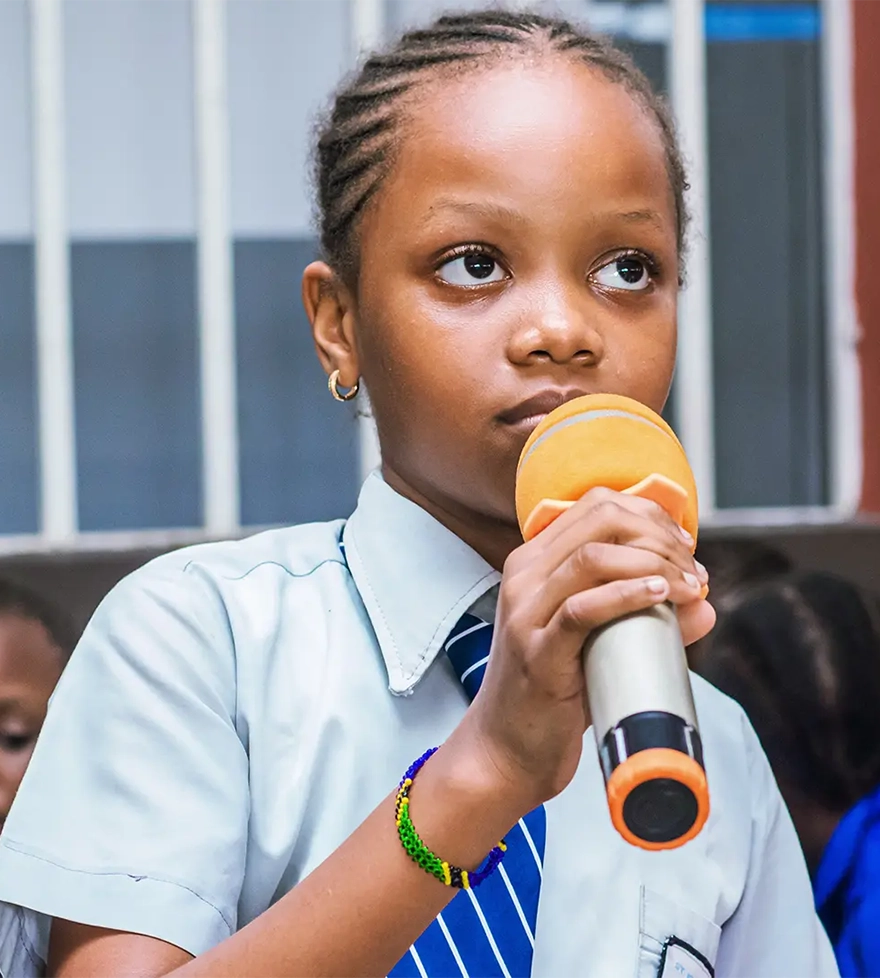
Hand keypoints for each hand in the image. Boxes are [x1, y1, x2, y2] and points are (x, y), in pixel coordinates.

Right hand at [446, 487, 712, 813]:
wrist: (506, 749)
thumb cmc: (553, 692)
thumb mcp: (597, 641)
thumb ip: (646, 617)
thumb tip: (705, 606)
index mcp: (533, 562)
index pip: (595, 504)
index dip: (650, 514)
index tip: (685, 546)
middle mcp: (523, 576)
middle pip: (599, 519)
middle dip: (659, 536)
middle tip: (693, 570)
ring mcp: (525, 611)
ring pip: (593, 556)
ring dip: (655, 563)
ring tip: (689, 587)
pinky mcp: (537, 651)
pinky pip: (584, 608)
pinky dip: (629, 595)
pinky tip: (662, 597)